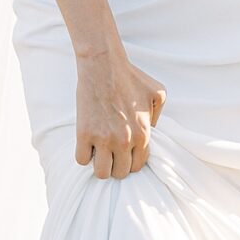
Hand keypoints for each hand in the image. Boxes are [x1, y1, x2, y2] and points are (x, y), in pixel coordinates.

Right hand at [75, 44, 166, 177]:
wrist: (104, 66)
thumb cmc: (131, 77)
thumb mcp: (158, 93)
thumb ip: (158, 116)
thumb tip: (151, 130)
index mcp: (143, 134)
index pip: (138, 166)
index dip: (131, 162)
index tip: (124, 154)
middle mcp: (125, 141)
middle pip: (120, 173)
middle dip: (116, 166)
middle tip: (111, 154)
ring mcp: (103, 139)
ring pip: (101, 173)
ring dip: (100, 166)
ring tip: (99, 154)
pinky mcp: (84, 134)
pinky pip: (81, 160)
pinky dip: (84, 155)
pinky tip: (87, 144)